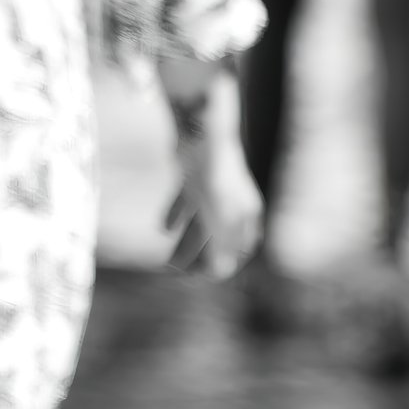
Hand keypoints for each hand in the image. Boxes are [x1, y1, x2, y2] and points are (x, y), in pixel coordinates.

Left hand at [162, 76, 262, 277]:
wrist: (200, 130)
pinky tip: (163, 227)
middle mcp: (233, 201)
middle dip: (200, 258)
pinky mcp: (195, 175)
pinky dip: (176, 216)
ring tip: (169, 259)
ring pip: (202, 223)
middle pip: (218, 239)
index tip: (200, 278)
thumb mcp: (217, 216)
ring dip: (187, 242)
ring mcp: (213, 187)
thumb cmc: (213, 175)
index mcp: (245, 212)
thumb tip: (221, 274)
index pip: (238, 249)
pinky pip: (186, 202)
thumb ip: (219, 246)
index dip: (220, 266)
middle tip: (179, 274)